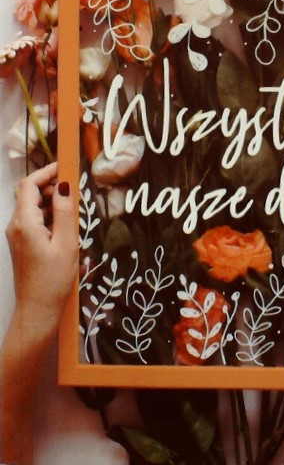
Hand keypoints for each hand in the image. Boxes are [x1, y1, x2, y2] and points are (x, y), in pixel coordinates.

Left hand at [6, 161, 77, 330]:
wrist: (37, 310)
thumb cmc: (53, 280)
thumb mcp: (66, 243)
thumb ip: (65, 212)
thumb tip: (64, 186)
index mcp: (24, 222)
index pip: (29, 184)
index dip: (46, 172)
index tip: (64, 166)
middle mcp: (16, 226)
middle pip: (31, 194)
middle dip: (52, 188)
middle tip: (75, 193)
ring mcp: (17, 235)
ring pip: (33, 207)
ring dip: (52, 204)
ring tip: (74, 214)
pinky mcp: (22, 243)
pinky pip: (34, 221)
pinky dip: (49, 217)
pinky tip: (65, 229)